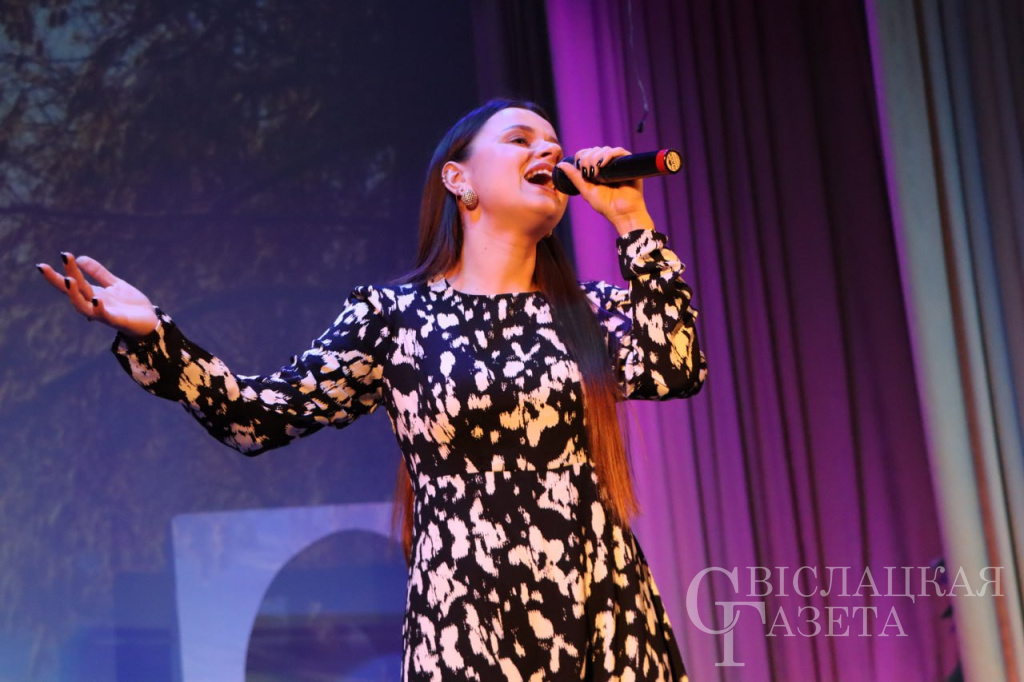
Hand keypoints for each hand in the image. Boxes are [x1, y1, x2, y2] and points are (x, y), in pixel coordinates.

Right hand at [37, 253, 158, 337]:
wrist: (150, 321)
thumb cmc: (130, 304)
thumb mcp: (114, 284)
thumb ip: (98, 272)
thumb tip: (79, 258)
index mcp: (92, 294)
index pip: (71, 283)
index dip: (56, 275)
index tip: (41, 265)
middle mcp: (94, 303)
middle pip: (72, 292)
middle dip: (60, 280)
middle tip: (47, 267)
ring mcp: (103, 313)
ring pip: (82, 306)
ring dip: (74, 294)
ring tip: (69, 279)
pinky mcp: (116, 320)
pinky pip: (104, 315)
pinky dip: (99, 308)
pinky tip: (96, 298)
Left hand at [556, 146, 653, 233]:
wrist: (623, 212)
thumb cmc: (606, 205)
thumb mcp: (586, 190)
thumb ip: (574, 177)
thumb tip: (560, 165)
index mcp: (597, 169)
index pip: (587, 153)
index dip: (582, 156)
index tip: (580, 168)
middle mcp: (607, 164)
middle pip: (595, 150)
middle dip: (588, 158)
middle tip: (588, 172)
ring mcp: (618, 163)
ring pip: (605, 149)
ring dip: (597, 157)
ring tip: (596, 172)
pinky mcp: (629, 163)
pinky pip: (619, 151)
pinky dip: (609, 154)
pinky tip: (603, 164)